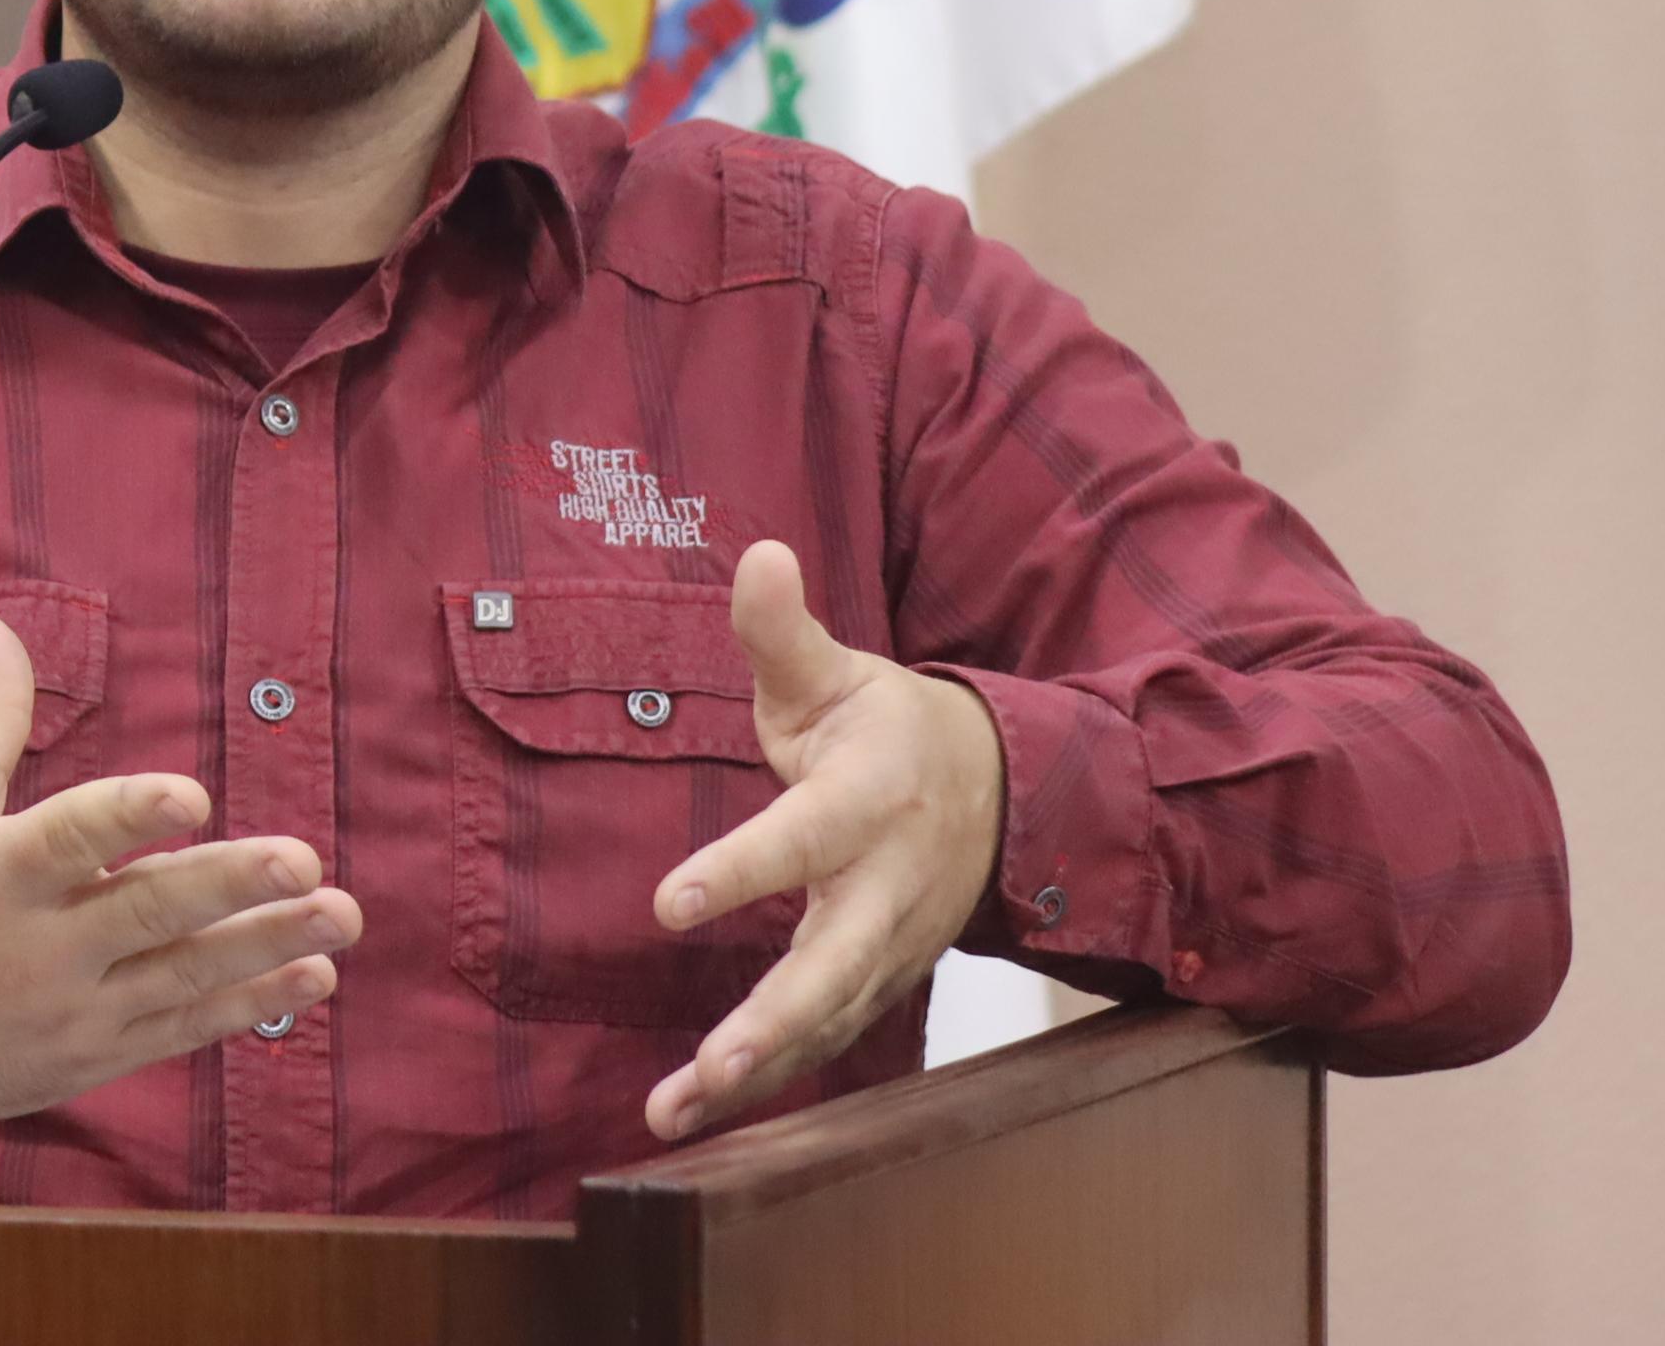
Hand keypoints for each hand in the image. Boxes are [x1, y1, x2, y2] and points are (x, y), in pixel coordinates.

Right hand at [0, 610, 361, 1172]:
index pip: (69, 839)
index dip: (130, 816)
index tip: (192, 794)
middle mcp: (37, 948)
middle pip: (146, 911)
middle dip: (229, 887)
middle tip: (304, 861)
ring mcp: (72, 1010)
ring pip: (183, 976)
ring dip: (268, 946)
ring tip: (343, 916)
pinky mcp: (94, 1055)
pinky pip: (183, 1030)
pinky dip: (250, 1006)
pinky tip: (313, 977)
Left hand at [645, 539, 1006, 1140]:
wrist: (997, 793)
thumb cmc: (889, 729)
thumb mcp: (838, 673)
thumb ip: (782, 631)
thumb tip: (757, 553)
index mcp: (867, 800)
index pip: (799, 839)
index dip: (738, 872)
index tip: (666, 905)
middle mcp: (885, 884)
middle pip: (835, 965)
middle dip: (775, 1021)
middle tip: (713, 1067)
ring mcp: (891, 945)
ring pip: (829, 1019)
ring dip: (758, 1071)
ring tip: (676, 1111)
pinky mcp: (880, 981)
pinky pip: (825, 1038)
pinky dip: (769, 1081)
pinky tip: (697, 1112)